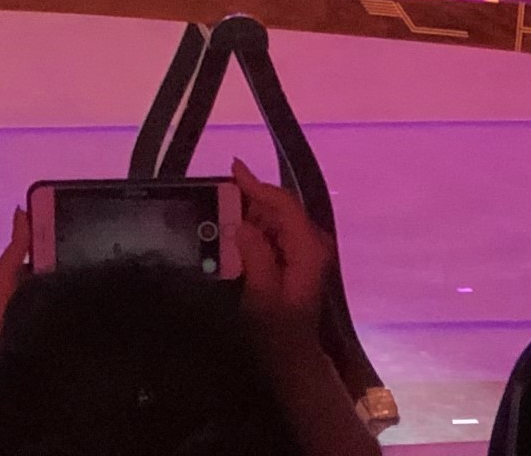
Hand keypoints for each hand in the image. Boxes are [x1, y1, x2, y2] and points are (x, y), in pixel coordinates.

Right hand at [225, 164, 381, 455]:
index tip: (232, 168)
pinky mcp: (299, 262)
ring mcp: (308, 254)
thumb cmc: (278, 333)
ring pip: (278, 219)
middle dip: (251, 198)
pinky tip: (237, 231)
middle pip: (281, 208)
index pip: (283, 204)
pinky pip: (277, 234)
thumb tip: (242, 223)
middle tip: (218, 194)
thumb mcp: (262, 297)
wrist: (294, 361)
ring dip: (252, 213)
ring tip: (222, 211)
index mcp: (308, 249)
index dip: (257, 185)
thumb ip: (255, 255)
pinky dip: (257, 228)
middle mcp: (313, 245)